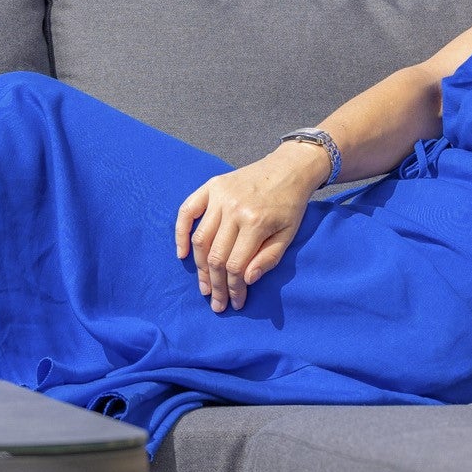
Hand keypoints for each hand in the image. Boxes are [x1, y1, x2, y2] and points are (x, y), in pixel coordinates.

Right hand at [175, 143, 329, 311]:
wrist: (289, 167)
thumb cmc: (290, 204)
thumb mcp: (289, 234)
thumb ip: (269, 259)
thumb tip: (246, 280)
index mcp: (255, 222)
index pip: (236, 266)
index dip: (234, 289)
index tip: (236, 303)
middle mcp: (233, 209)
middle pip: (215, 257)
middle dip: (215, 285)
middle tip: (217, 304)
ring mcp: (219, 196)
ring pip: (200, 240)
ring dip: (200, 268)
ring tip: (204, 286)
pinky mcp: (211, 186)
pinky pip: (187, 211)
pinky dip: (180, 233)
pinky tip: (182, 254)